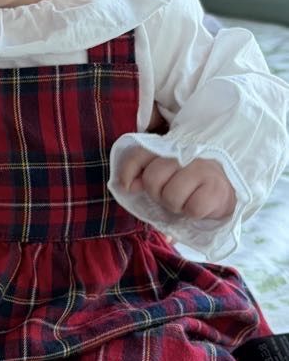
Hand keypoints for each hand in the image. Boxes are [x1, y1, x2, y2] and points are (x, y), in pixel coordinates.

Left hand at [117, 147, 235, 219]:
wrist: (232, 184)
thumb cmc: (193, 181)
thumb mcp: (167, 174)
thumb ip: (145, 176)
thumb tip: (127, 186)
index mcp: (169, 148)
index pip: (139, 154)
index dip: (129, 171)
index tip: (129, 186)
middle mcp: (185, 154)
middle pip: (152, 179)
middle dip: (157, 194)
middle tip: (172, 193)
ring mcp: (202, 169)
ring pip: (171, 196)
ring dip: (176, 205)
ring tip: (187, 199)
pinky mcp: (216, 188)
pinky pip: (192, 209)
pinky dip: (193, 213)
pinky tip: (200, 205)